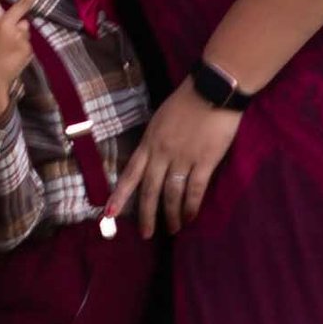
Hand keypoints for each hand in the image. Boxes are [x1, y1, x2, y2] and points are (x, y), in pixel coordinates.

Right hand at [0, 0, 51, 132]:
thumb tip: (26, 24)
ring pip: (24, 31)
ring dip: (18, 40)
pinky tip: (11, 60)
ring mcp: (18, 37)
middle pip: (24, 4)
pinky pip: (27, 45)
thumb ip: (5, 27)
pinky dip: (21, 52)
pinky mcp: (27, 49)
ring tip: (5, 54)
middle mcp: (5, 24)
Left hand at [110, 81, 242, 239]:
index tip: (109, 214)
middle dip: (147, 215)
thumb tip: (154, 161)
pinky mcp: (204, 161)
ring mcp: (183, 158)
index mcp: (149, 141)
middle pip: (150, 190)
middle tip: (147, 234)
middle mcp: (162, 153)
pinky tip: (190, 217)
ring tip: (173, 230)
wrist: (213, 89)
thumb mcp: (161, 119)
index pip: (130, 173)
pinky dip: (191, 207)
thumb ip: (156, 141)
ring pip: (172, 194)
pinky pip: (194, 190)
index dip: (120, 196)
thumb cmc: (187, 100)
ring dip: (171, 215)